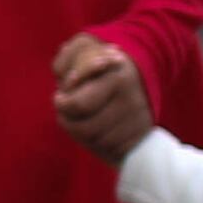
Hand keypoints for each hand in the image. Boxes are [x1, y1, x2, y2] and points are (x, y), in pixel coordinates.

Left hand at [50, 31, 152, 158]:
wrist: (140, 71)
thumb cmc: (100, 59)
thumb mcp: (83, 48)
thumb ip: (67, 59)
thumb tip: (67, 79)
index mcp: (117, 77)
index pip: (78, 105)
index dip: (62, 104)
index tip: (60, 97)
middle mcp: (131, 101)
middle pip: (84, 130)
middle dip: (69, 122)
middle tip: (68, 112)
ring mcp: (139, 121)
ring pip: (97, 144)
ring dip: (82, 135)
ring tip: (82, 119)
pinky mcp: (142, 137)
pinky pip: (112, 154)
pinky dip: (99, 146)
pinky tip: (96, 131)